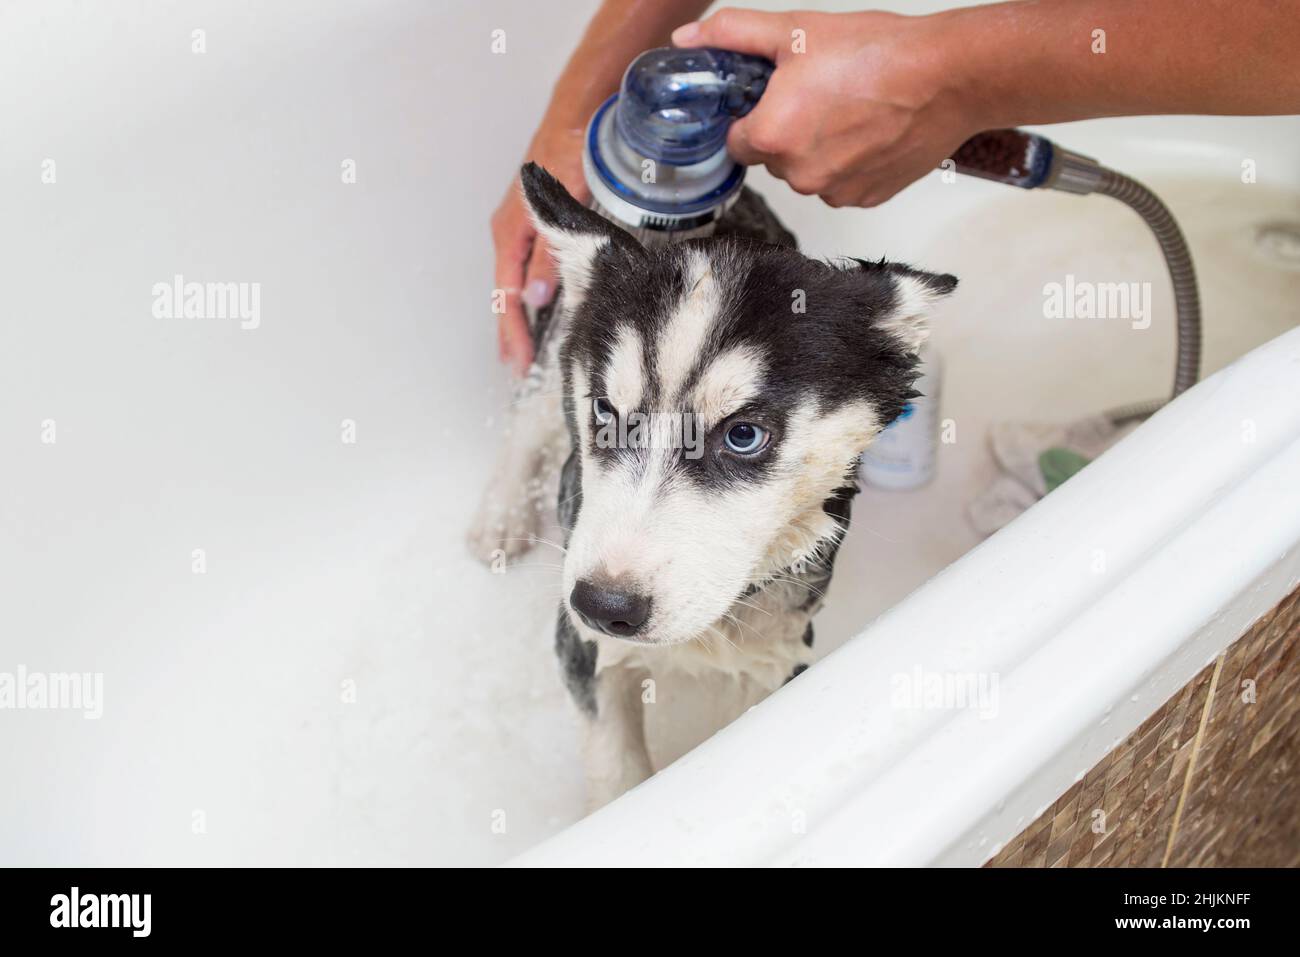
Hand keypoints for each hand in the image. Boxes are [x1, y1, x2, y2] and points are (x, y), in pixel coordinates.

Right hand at [491, 125, 588, 375]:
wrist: (576, 115)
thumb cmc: (568, 151)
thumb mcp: (560, 205)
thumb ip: (549, 252)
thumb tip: (535, 298)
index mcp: (510, 231)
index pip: (507, 295)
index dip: (513, 332)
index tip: (519, 363)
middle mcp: (511, 232)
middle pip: (505, 294)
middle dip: (510, 334)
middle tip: (516, 370)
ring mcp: (521, 229)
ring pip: (514, 283)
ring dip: (516, 317)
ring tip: (519, 351)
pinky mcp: (536, 225)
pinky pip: (525, 268)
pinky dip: (527, 294)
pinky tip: (536, 308)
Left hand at [672, 8, 980, 207]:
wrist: (946, 77)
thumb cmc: (876, 53)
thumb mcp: (795, 30)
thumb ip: (733, 35)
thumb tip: (689, 40)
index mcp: (771, 137)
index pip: (735, 142)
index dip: (751, 117)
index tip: (772, 98)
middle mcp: (798, 176)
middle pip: (771, 159)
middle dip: (785, 131)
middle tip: (818, 95)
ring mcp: (834, 192)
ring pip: (806, 173)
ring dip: (816, 149)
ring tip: (848, 110)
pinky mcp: (865, 199)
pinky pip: (840, 184)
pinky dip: (847, 163)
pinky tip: (867, 131)